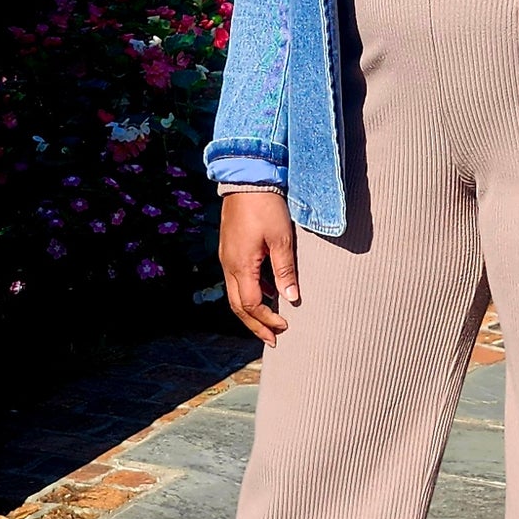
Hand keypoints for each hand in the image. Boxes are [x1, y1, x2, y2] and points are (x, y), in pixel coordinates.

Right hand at [220, 191, 300, 346]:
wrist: (246, 179)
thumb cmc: (266, 206)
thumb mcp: (281, 238)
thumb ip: (285, 270)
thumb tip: (291, 298)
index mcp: (241, 265)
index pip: (252, 305)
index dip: (267, 319)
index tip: (284, 327)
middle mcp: (229, 265)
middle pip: (238, 306)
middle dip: (255, 325)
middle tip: (272, 339)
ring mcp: (227, 257)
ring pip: (235, 294)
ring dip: (252, 311)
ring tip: (270, 321)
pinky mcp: (230, 250)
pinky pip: (237, 280)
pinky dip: (251, 292)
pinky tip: (267, 292)